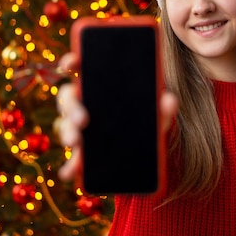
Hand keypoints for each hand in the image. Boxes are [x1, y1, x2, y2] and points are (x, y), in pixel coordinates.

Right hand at [56, 52, 177, 181]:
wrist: (144, 148)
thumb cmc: (145, 117)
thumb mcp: (156, 111)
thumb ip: (162, 105)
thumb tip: (169, 101)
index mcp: (98, 85)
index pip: (80, 67)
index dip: (71, 62)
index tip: (70, 63)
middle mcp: (84, 102)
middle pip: (68, 98)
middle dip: (71, 108)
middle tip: (83, 119)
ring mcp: (80, 126)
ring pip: (66, 126)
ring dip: (68, 133)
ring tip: (75, 143)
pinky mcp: (82, 151)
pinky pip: (72, 158)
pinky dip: (70, 165)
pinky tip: (70, 173)